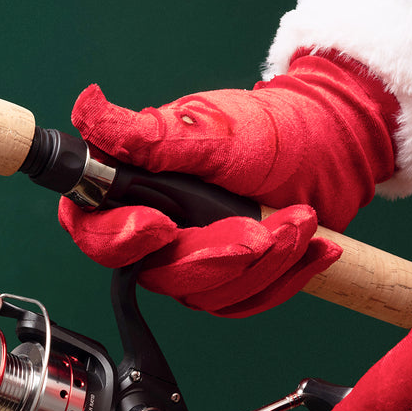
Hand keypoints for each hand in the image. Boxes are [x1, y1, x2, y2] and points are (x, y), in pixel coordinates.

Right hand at [61, 51, 396, 315]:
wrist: (324, 151)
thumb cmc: (265, 133)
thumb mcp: (206, 130)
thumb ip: (145, 135)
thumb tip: (86, 108)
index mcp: (135, 192)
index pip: (95, 232)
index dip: (120, 239)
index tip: (162, 225)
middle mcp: (157, 233)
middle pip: (159, 274)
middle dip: (216, 257)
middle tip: (259, 230)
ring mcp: (193, 261)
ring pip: (207, 295)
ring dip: (262, 264)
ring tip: (299, 221)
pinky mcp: (228, 281)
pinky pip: (244, 302)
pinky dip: (284, 277)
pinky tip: (311, 247)